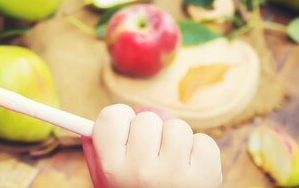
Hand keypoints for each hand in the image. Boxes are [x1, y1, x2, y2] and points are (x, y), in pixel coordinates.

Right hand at [82, 104, 221, 187]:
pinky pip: (205, 141)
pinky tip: (190, 170)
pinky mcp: (206, 177)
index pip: (111, 116)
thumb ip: (98, 151)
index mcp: (112, 169)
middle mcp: (141, 171)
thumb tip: (91, 122)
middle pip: (146, 119)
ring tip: (172, 165)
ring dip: (175, 141)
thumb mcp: (106, 181)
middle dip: (150, 133)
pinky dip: (199, 152)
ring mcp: (175, 174)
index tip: (126, 130)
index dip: (120, 120)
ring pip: (177, 127)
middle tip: (151, 155)